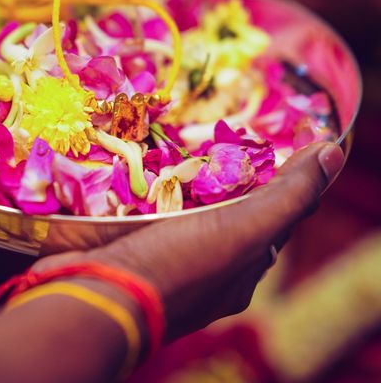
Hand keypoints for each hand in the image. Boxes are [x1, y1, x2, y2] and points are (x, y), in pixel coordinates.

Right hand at [35, 142, 344, 340]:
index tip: (272, 142)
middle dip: (222, 175)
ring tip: (180, 136)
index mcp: (237, 271)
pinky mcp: (125, 246)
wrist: (97, 295)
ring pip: (179, 208)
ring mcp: (160, 258)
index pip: (270, 220)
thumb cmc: (176, 265)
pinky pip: (143, 208)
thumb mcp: (243, 229)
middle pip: (222, 212)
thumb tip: (333, 153)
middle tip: (220, 134)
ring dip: (180, 178)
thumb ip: (288, 195)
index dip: (277, 182)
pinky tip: (141, 160)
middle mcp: (202, 269)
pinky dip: (146, 185)